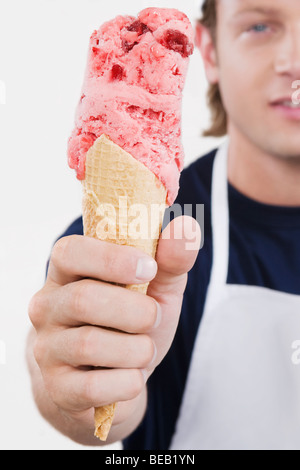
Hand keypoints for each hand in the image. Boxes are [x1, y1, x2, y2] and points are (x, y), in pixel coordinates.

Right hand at [28, 215, 200, 442]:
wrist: (112, 376)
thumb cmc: (131, 322)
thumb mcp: (155, 288)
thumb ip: (170, 259)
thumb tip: (186, 226)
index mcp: (67, 272)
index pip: (70, 252)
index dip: (112, 259)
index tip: (149, 268)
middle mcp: (47, 306)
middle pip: (83, 299)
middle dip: (136, 311)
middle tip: (153, 317)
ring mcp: (47, 348)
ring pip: (90, 344)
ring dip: (137, 349)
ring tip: (144, 349)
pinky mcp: (56, 387)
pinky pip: (94, 387)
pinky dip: (128, 382)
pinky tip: (132, 376)